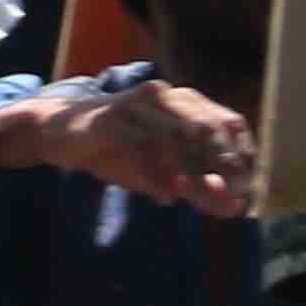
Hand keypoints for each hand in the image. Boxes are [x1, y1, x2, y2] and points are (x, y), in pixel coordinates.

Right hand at [0, 73, 259, 217]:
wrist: (60, 134)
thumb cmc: (116, 150)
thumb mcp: (162, 171)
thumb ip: (196, 186)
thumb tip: (233, 209)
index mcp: (184, 101)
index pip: (230, 123)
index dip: (243, 157)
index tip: (246, 191)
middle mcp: (165, 96)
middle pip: (208, 129)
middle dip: (222, 168)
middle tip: (227, 201)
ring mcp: (137, 104)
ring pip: (176, 138)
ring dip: (192, 174)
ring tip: (199, 202)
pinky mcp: (110, 119)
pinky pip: (141, 147)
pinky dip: (157, 175)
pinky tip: (165, 197)